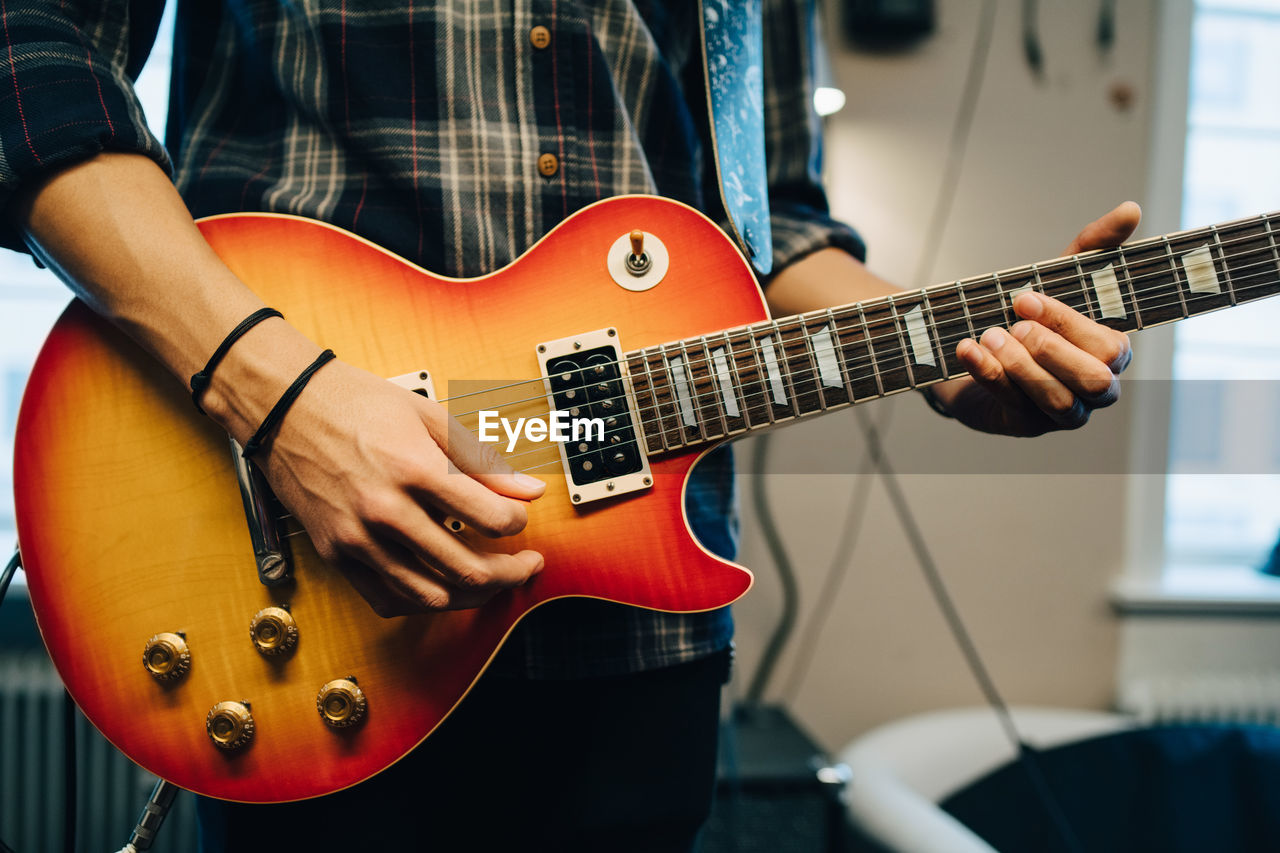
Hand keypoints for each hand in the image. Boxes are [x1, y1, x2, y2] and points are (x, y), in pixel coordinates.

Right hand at [256, 359, 545, 615]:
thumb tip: (529, 491)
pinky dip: (424, 600)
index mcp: (414, 468)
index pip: (490, 518)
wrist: (284, 407)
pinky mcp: (337, 554)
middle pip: (468, 567)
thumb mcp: (429, 417)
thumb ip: (482, 460)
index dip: (518, 523)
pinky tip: (443, 587)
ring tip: (491, 578)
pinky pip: (389, 599)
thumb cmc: (356, 404)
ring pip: (432, 595)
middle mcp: (386, 510)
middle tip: (525, 563)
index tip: (520, 519)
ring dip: (473, 593)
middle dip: (510, 572)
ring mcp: (358, 538)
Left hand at [931, 202, 1139, 435]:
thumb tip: (1131, 209)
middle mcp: (1095, 389)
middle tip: (1011, 324)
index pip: (1110, 347)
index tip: (1024, 297)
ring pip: (1057, 401)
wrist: (977, 347)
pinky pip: (1013, 406)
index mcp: (1111, 354)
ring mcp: (1062, 413)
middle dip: (1050, 350)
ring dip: (1020, 366)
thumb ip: (1094, 246)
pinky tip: (968, 349)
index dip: (1067, 323)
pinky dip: (988, 375)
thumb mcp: (1059, 277)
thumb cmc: (1030, 313)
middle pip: (1094, 381)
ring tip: (989, 335)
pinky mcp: (1024, 425)